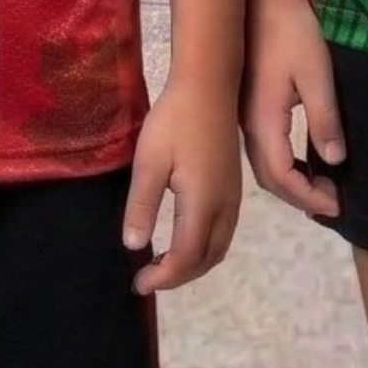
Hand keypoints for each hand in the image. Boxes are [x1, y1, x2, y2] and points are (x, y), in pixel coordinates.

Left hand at [125, 81, 242, 295]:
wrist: (209, 85)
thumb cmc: (175, 120)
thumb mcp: (149, 161)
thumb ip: (142, 206)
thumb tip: (134, 246)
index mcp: (203, 203)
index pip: (187, 257)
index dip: (164, 277)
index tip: (138, 283)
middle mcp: (224, 206)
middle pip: (207, 258)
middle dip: (179, 276)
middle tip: (148, 278)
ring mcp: (233, 196)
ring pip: (219, 247)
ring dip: (194, 264)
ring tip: (164, 264)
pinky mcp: (234, 185)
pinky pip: (224, 231)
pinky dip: (205, 247)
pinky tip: (184, 237)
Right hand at [241, 0, 344, 220]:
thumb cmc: (292, 29)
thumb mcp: (316, 73)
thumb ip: (325, 119)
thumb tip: (335, 161)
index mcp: (263, 120)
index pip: (281, 177)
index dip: (309, 196)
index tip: (338, 205)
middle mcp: (247, 124)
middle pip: (268, 177)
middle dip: (300, 196)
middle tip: (333, 201)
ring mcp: (244, 113)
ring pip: (263, 163)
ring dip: (290, 181)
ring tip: (322, 186)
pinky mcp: (247, 103)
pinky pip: (263, 147)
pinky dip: (283, 164)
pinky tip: (303, 159)